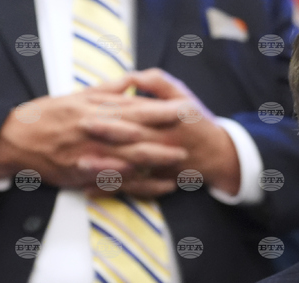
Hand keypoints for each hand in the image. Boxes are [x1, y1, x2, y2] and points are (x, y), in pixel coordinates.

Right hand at [0, 79, 186, 192]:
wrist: (12, 140)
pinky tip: (160, 186)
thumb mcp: (74, 97)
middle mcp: (93, 129)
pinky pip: (118, 180)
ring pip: (128, 154)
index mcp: (93, 109)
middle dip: (164, 130)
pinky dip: (140, 183)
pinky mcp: (85, 174)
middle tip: (191, 131)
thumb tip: (130, 81)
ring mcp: (90, 152)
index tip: (182, 107)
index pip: (132, 107)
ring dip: (156, 156)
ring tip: (180, 157)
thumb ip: (105, 91)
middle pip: (135, 129)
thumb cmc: (44, 117)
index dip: (159, 108)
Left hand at [83, 68, 242, 196]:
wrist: (219, 155)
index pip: (136, 112)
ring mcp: (160, 165)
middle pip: (131, 139)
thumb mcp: (184, 96)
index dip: (112, 111)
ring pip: (130, 167)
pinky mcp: (158, 181)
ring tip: (80, 165)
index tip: (88, 109)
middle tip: (79, 130)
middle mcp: (163, 142)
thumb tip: (134, 75)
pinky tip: (89, 189)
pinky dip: (112, 190)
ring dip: (105, 168)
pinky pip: (132, 189)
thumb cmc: (197, 123)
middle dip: (105, 135)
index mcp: (167, 119)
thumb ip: (160, 83)